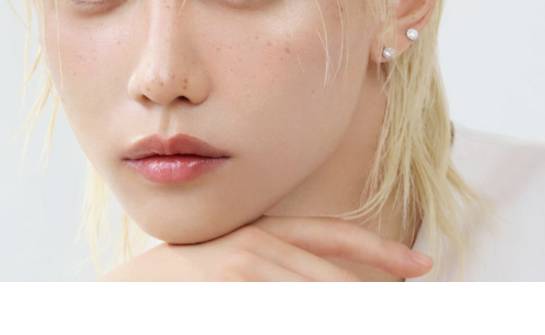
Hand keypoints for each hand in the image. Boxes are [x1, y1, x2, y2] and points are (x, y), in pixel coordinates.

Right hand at [97, 216, 433, 281]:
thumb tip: (326, 286)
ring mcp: (246, 274)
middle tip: (407, 309)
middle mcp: (258, 247)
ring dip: (352, 309)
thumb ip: (277, 270)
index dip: (381, 251)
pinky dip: (309, 309)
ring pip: (320, 296)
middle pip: (337, 281)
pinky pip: (285, 308)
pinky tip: (313, 310)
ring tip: (385, 313)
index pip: (335, 236)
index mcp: (260, 232)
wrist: (122, 298)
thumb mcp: (229, 263)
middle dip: (371, 301)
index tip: (422, 266)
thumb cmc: (176, 286)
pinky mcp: (236, 292)